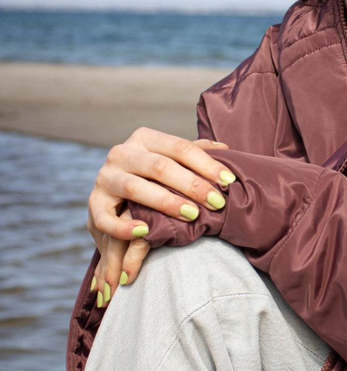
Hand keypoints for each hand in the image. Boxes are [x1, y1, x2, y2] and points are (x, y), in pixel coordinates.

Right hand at [87, 128, 235, 305]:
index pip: (180, 147)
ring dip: (165, 202)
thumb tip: (225, 148)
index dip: (206, 164)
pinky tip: (145, 231)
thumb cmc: (153, 178)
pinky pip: (106, 218)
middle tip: (216, 202)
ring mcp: (105, 177)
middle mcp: (122, 153)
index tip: (229, 181)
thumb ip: (195, 154)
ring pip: (135, 188)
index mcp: (145, 138)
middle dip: (191, 185)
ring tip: (192, 215)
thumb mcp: (172, 161)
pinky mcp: (94, 204)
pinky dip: (124, 226)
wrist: (115, 199)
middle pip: (160, 166)